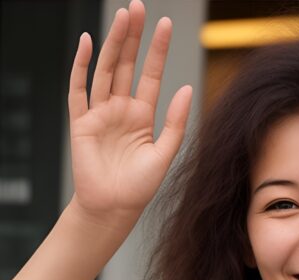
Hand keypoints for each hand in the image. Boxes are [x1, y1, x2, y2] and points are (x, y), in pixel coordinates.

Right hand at [68, 0, 191, 224]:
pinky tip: (88, 43)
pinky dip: (81, 66)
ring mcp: (100, 113)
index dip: (157, 51)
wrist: (114, 208)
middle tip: (138, 7)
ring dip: (112, 43)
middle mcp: (121, 109)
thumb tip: (187, 88)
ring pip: (105, 70)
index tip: (165, 25)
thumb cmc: (140, 187)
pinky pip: (78, 89)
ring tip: (122, 16)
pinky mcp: (81, 122)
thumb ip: (176, 122)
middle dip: (132, 37)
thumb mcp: (165, 154)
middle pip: (126, 65)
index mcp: (143, 116)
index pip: (151, 75)